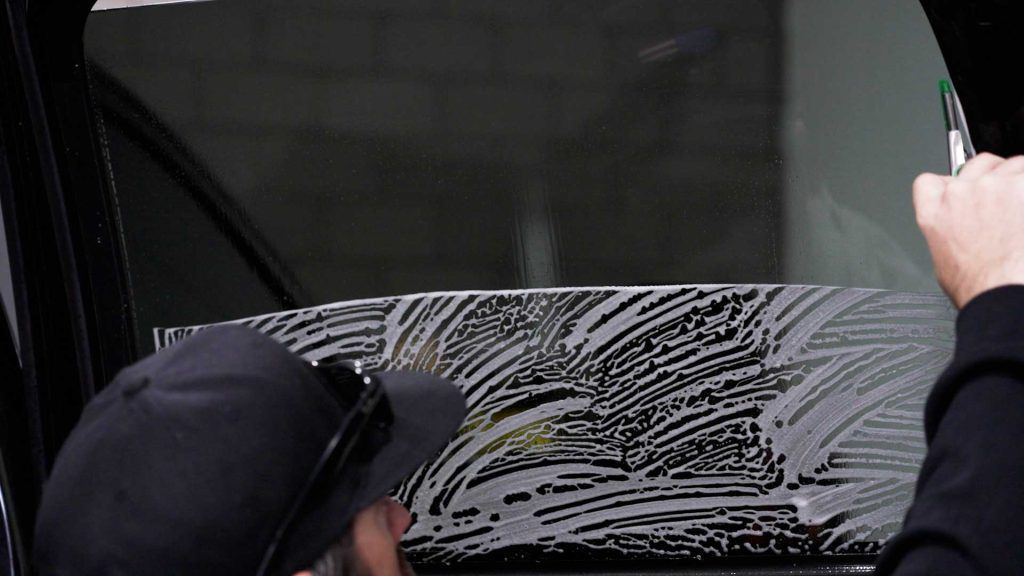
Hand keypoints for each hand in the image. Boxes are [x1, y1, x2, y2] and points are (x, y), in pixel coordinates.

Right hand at [914, 153, 1023, 307]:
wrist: (1004, 293)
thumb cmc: (978, 285)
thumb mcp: (942, 257)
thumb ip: (947, 226)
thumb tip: (960, 224)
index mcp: (934, 210)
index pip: (931, 181)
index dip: (951, 185)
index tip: (963, 192)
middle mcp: (961, 192)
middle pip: (977, 164)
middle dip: (991, 178)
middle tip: (1005, 201)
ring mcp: (995, 186)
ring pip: (1012, 164)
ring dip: (1020, 179)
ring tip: (1023, 206)